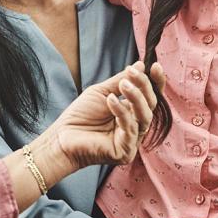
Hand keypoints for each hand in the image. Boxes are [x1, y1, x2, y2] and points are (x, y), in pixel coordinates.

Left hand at [48, 62, 163, 170]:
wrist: (61, 136)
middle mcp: (136, 127)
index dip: (156, 82)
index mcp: (133, 113)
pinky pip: (130, 129)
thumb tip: (141, 65)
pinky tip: (110, 100)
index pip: (150, 97)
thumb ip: (122, 81)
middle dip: (144, 87)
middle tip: (132, 73)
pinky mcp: (125, 152)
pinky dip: (121, 112)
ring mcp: (132, 141)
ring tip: (124, 84)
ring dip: (136, 97)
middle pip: (151, 106)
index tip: (155, 66)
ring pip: (145, 117)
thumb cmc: (81, 115)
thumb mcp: (102, 92)